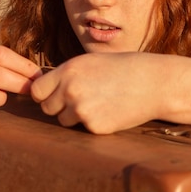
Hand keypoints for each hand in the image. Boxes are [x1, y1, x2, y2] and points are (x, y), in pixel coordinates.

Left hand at [30, 53, 163, 133]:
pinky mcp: (95, 127)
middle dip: (60, 106)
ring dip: (77, 116)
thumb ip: (67, 75)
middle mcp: (70, 90)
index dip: (46, 94)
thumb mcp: (91, 63)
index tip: (58, 94)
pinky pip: (84, 129)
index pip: (37, 91)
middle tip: (83, 100)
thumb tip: (43, 91)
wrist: (154, 83)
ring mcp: (82, 110)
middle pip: (47, 108)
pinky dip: (95, 123)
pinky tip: (111, 111)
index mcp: (68, 71)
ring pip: (64, 120)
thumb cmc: (124, 69)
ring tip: (100, 103)